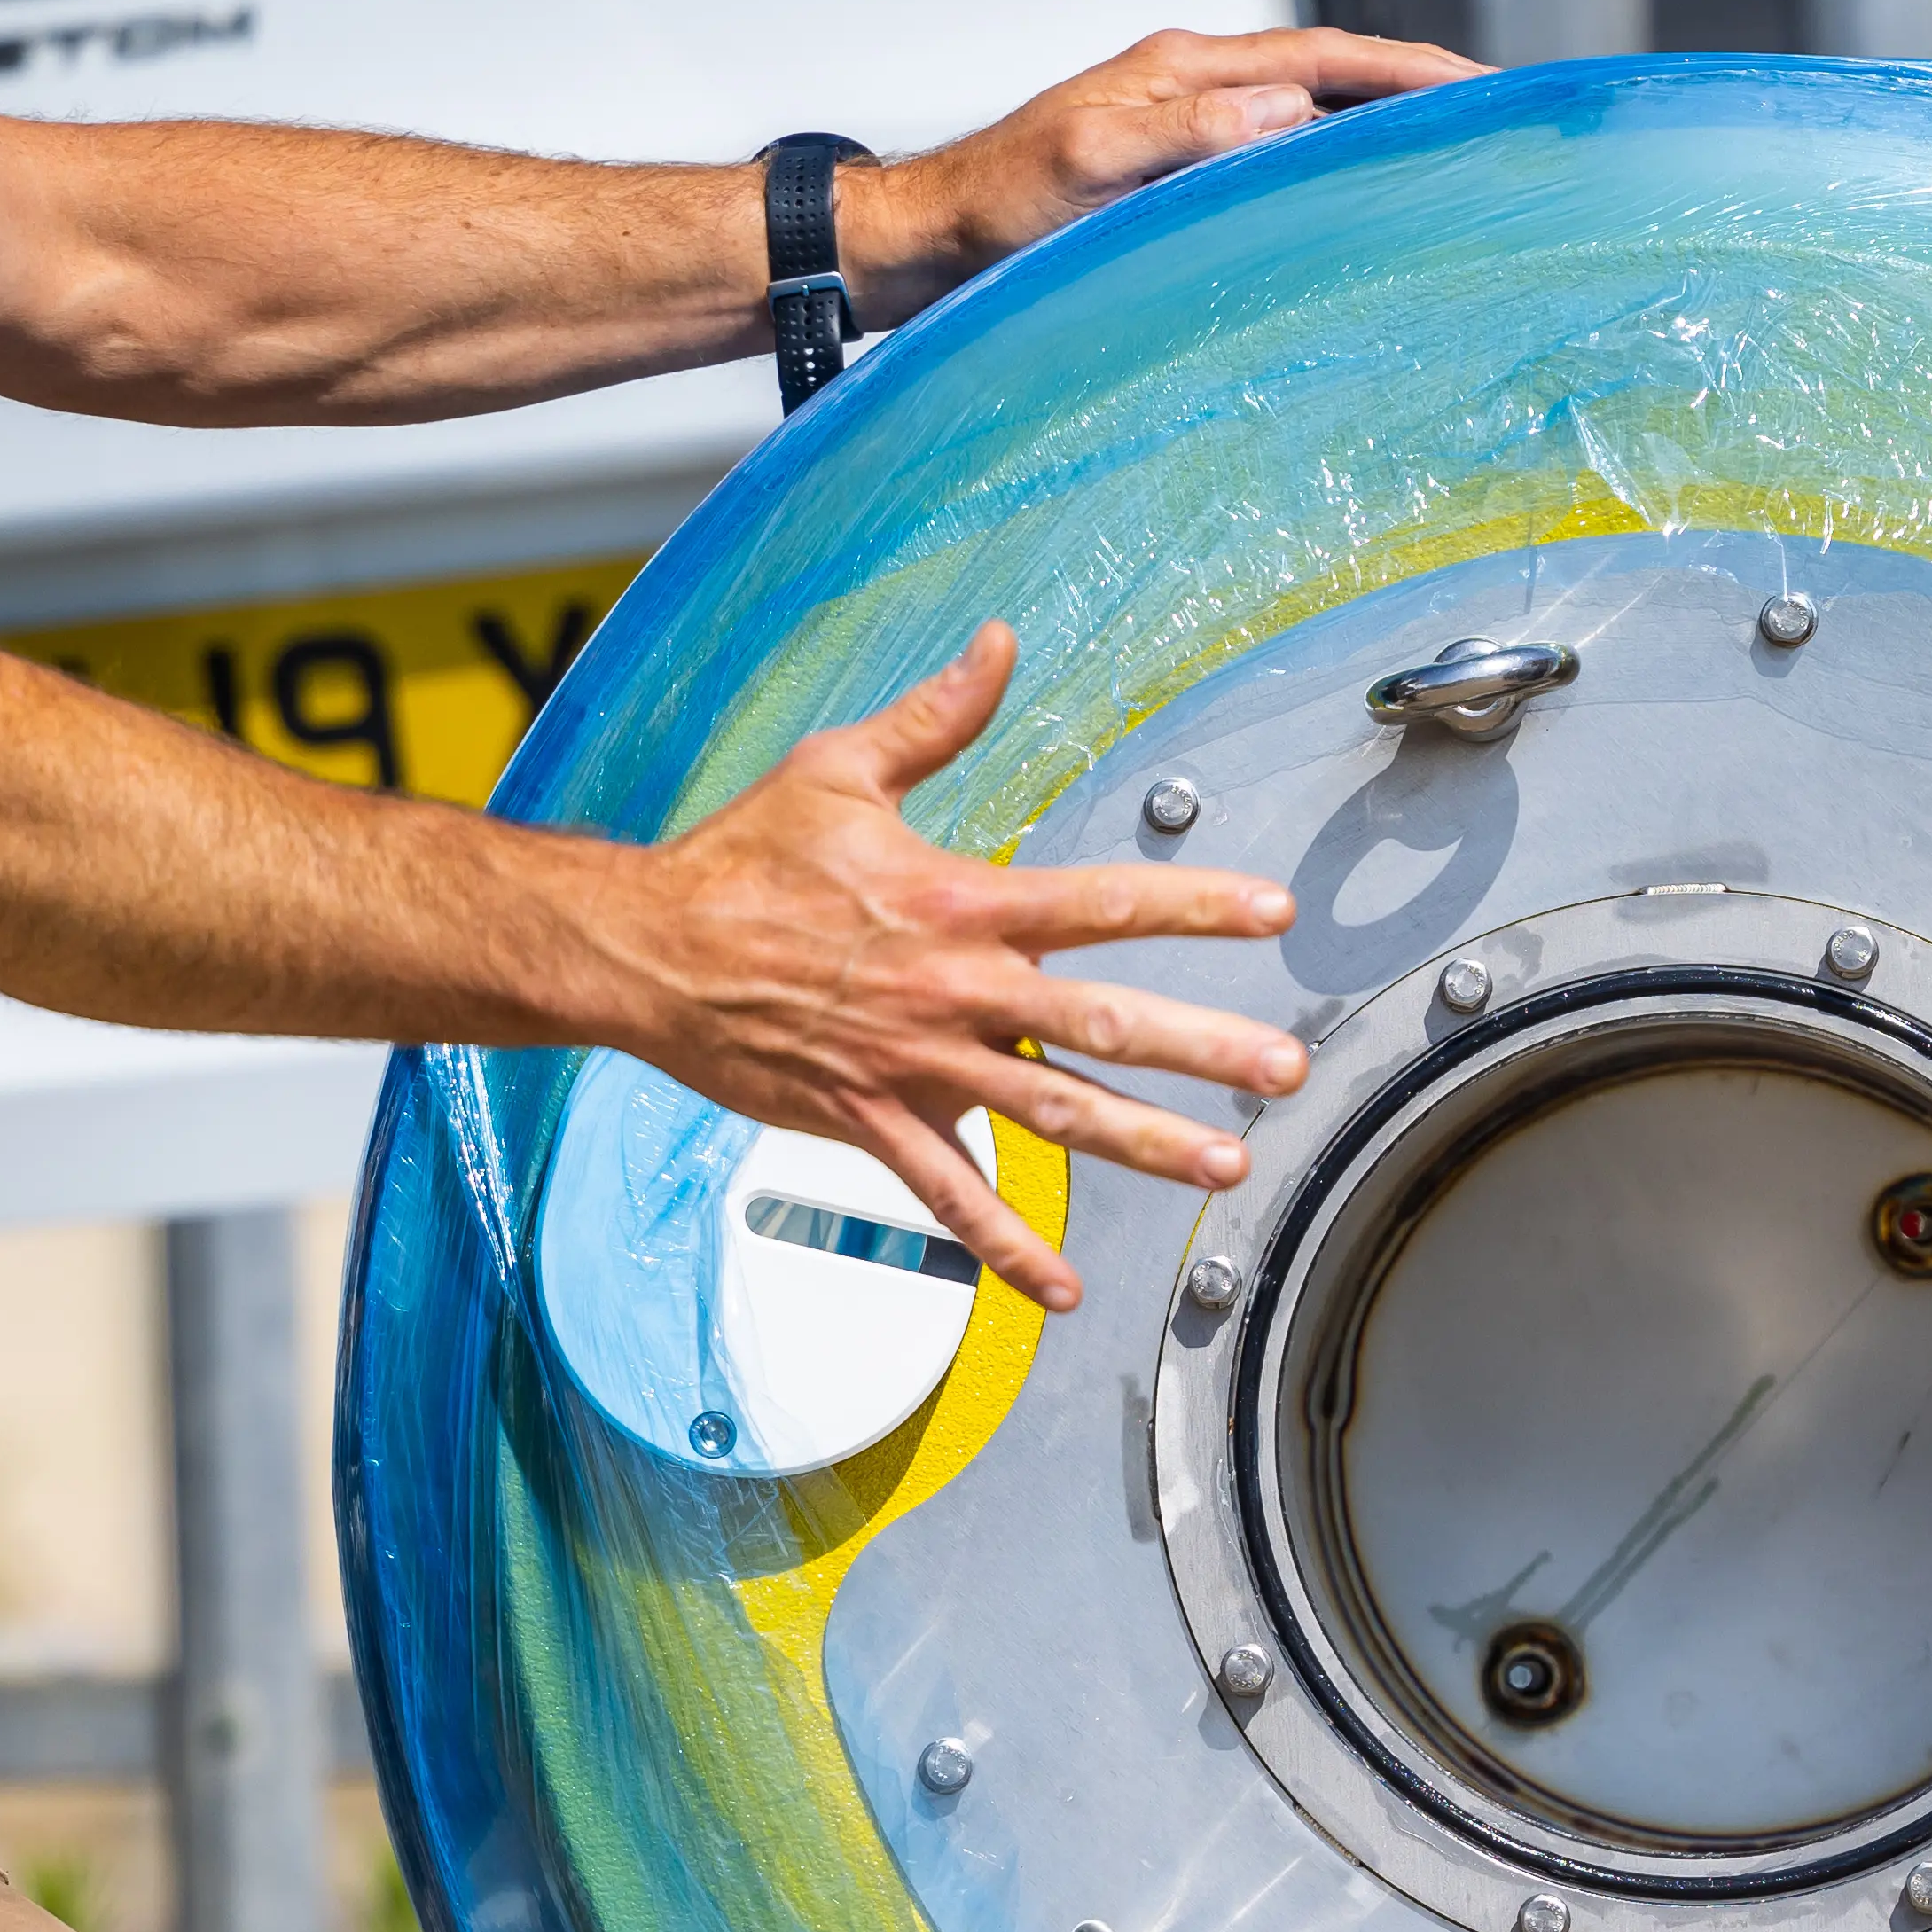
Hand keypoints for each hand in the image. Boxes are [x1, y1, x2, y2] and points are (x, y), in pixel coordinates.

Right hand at [588, 629, 1306, 1307]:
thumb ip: (935, 717)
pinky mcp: (873, 1121)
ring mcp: (916, 1064)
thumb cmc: (741, 857)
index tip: (1271, 910)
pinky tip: (1063, 1288)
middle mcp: (952, 989)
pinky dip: (1009, 1249)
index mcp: (956, 901)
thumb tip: (1000, 643)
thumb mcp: (839, 768)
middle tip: (1284, 1068)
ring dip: (1145, 1144)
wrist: (647, 951)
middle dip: (1203, 1046)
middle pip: (1100, 1022)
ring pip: (1052, 1118)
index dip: (1193, 904)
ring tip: (1226, 1166)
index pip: (1101, 901)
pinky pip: (952, 1198)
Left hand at [876, 28, 1478, 303]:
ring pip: (1306, 106)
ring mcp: (1180, 120)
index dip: (1409, 69)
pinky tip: (1351, 190)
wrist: (923, 239)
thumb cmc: (993, 209)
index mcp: (1183, 67)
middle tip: (1494, 109)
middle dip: (1414, 83)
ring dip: (1377, 118)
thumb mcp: (1088, 164)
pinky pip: (1273, 148)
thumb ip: (1186, 133)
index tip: (1482, 85)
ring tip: (1446, 142)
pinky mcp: (1167, 164)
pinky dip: (1329, 156)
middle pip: (1329, 69)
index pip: (1325, 56)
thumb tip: (1291, 108)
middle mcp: (1190, 82)